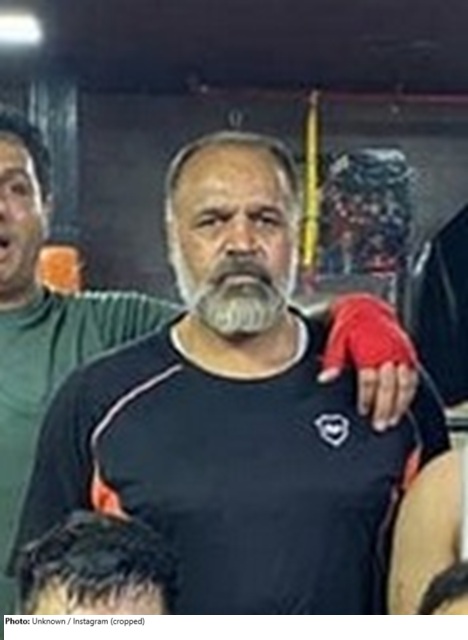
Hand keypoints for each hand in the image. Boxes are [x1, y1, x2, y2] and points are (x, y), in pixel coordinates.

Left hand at [319, 294, 418, 429]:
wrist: (366, 309)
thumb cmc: (349, 328)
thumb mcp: (336, 341)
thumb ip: (332, 362)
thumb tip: (324, 380)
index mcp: (369, 349)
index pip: (369, 379)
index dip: (366, 397)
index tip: (362, 411)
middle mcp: (388, 351)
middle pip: (388, 385)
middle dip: (384, 407)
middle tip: (379, 424)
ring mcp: (401, 353)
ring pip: (405, 384)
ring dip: (399, 405)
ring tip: (391, 421)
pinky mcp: (409, 354)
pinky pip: (413, 378)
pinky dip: (409, 395)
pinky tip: (402, 407)